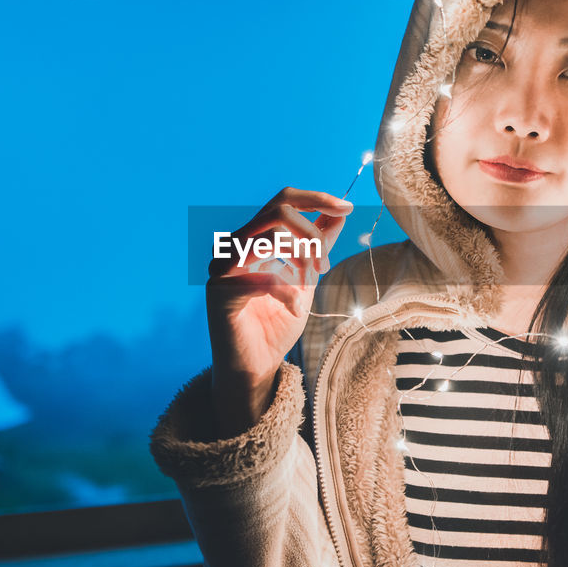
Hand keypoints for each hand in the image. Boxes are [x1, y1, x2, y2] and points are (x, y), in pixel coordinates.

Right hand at [206, 187, 351, 433]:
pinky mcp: (220, 292)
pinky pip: (263, 277)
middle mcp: (234, 246)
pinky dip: (287, 292)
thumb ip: (318, 245)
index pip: (282, 200)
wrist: (255, 367)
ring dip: (302, 258)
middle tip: (324, 265)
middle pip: (278, 211)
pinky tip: (295, 309)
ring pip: (270, 236)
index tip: (347, 208)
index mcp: (252, 238)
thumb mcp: (306, 279)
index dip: (316, 199)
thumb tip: (338, 212)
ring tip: (311, 283)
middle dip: (312, 234)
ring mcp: (223, 266)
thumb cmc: (275, 325)